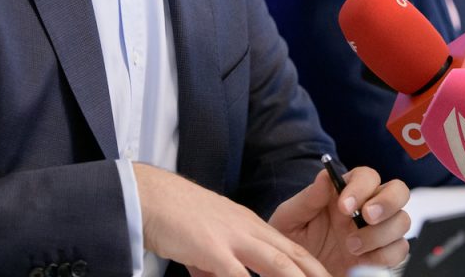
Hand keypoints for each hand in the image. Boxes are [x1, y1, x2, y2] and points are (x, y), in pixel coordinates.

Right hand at [133, 163, 329, 276]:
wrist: (148, 196)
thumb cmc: (173, 216)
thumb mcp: (205, 241)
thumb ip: (217, 264)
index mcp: (248, 225)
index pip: (291, 248)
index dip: (312, 267)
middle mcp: (247, 229)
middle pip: (293, 256)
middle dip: (316, 276)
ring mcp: (232, 238)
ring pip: (277, 264)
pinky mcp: (212, 249)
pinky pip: (239, 276)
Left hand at [269, 165, 409, 275]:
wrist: (296, 269)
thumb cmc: (293, 237)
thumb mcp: (291, 217)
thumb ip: (308, 198)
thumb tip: (325, 176)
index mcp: (345, 192)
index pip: (366, 176)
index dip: (361, 187)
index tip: (344, 206)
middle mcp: (366, 208)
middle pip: (398, 190)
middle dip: (387, 202)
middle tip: (366, 217)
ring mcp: (377, 231)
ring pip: (402, 221)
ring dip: (380, 234)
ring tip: (351, 246)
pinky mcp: (381, 254)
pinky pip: (399, 250)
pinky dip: (384, 255)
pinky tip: (361, 261)